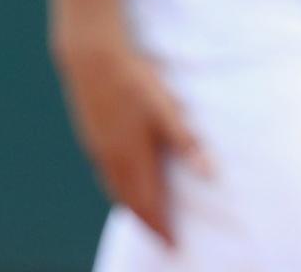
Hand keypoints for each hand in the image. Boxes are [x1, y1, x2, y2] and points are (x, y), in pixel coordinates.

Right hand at [53, 21, 209, 246]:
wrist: (91, 55)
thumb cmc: (133, 79)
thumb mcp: (166, 109)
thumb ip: (187, 143)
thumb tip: (211, 174)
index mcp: (134, 156)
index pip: (148, 203)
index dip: (161, 227)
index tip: (172, 244)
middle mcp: (113, 158)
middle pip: (130, 201)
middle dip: (146, 222)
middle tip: (160, 238)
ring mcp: (98, 146)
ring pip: (113, 188)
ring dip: (129, 206)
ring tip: (141, 216)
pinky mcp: (89, 134)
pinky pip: (103, 173)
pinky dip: (114, 187)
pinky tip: (117, 181)